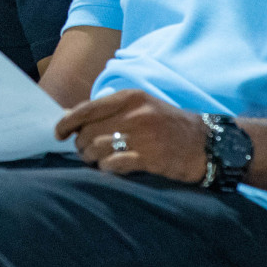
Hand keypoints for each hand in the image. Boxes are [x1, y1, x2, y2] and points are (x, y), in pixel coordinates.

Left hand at [55, 88, 206, 182]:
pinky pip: (114, 164)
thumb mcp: (142, 107)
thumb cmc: (169, 125)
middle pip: (89, 131)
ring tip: (97, 162)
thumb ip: (110, 110)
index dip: (67, 122)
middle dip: (81, 145)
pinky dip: (107, 168)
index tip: (58, 133)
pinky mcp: (151, 157)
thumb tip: (73, 118)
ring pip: (98, 148)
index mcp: (130, 97)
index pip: (87, 108)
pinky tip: (112, 169)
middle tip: (85, 153)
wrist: (208, 143)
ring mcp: (143, 135)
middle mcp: (135, 113)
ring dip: (92, 159)